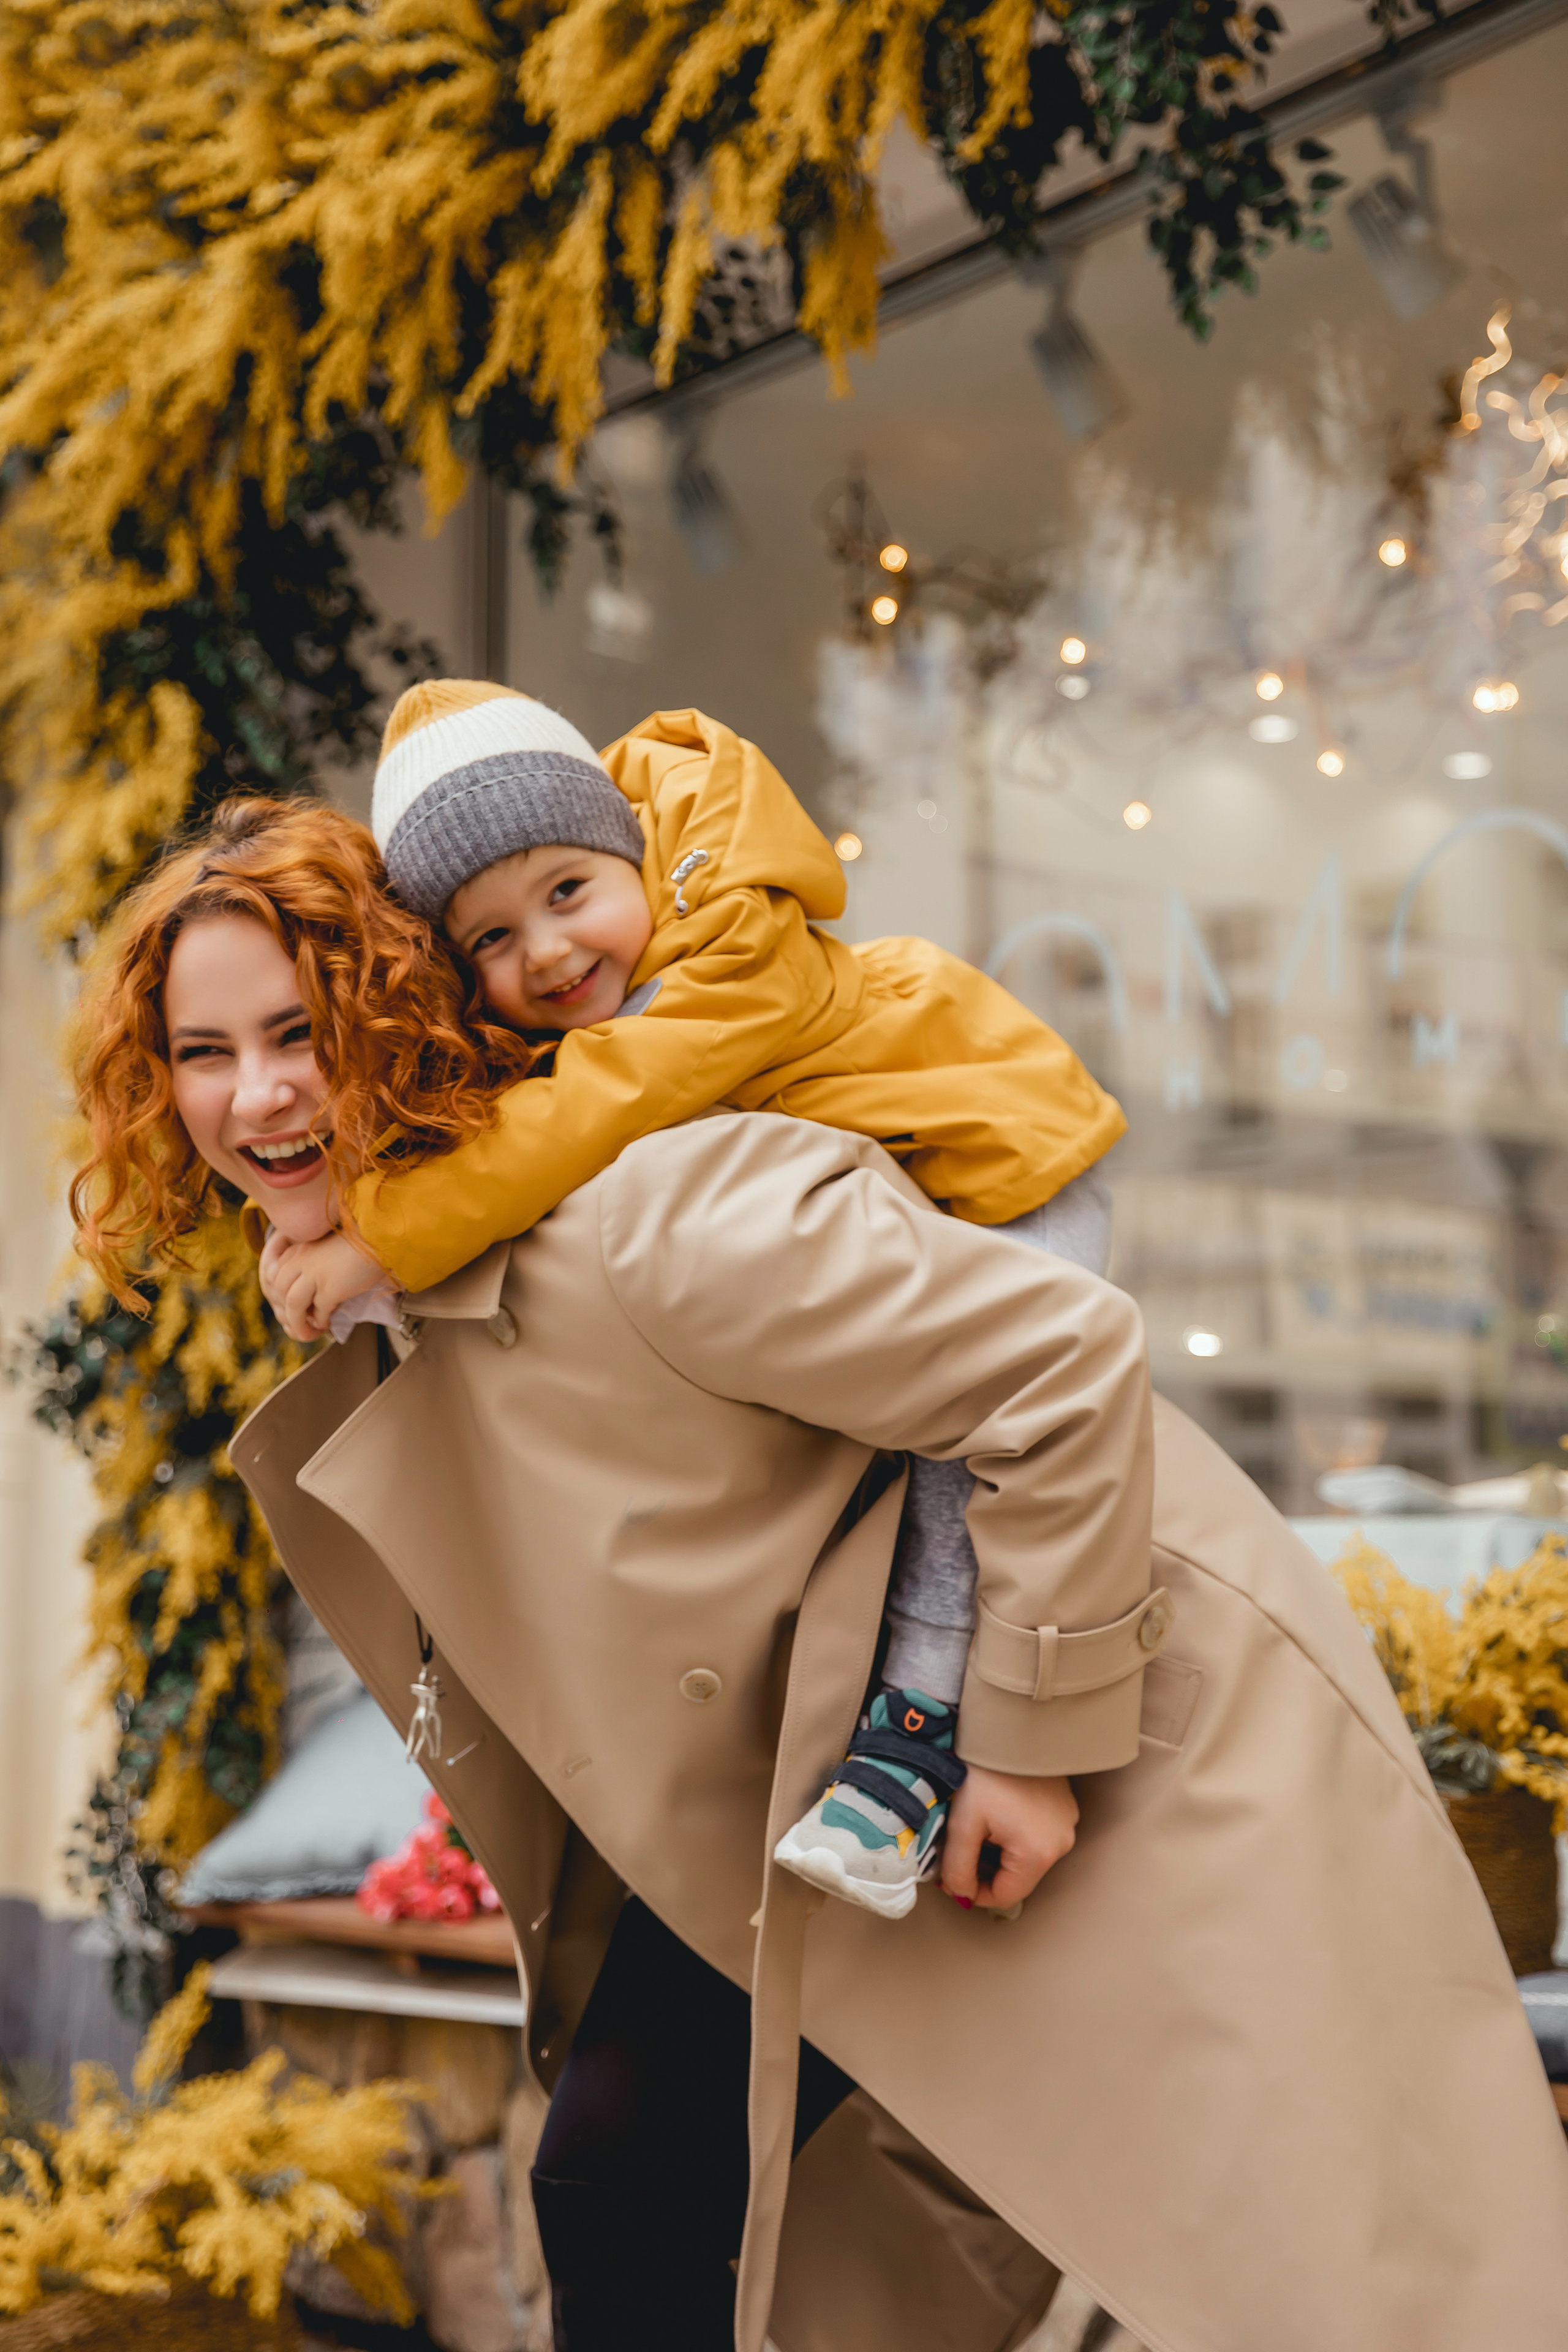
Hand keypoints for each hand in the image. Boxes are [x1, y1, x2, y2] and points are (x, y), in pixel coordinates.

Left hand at [260, 1227, 386, 1343]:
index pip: (277, 1276)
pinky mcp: (332, 1287)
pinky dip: (321, 1321)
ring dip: (298, 1322)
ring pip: (293, 1303)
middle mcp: (303, 1259)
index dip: (282, 1296)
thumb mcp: (327, 1248)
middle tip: (298, 1324)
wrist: (381, 1238)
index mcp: (300, 1249)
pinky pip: (319, 1311)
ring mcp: (316, 1273)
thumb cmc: (359, 1244)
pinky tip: (327, 1324)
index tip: (294, 1307)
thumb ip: (312, 1264)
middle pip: (280, 1290)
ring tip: (307, 1333)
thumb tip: (309, 1296)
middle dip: (286, 1312)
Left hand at [941, 1764, 1077, 1910]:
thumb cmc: (986, 1770)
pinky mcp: (1065, 1807)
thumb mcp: (963, 1823)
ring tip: (976, 1825)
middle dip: (984, 1869)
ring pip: (1026, 1856)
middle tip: (958, 1849)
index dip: (973, 1892)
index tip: (951, 1877)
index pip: (1005, 1896)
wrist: (1008, 1725)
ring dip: (998, 1850)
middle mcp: (1061, 1843)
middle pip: (1016, 1876)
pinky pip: (1037, 1834)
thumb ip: (958, 1867)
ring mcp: (1067, 1823)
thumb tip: (960, 1893)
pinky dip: (1014, 1832)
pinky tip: (995, 1812)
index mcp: (1039, 1853)